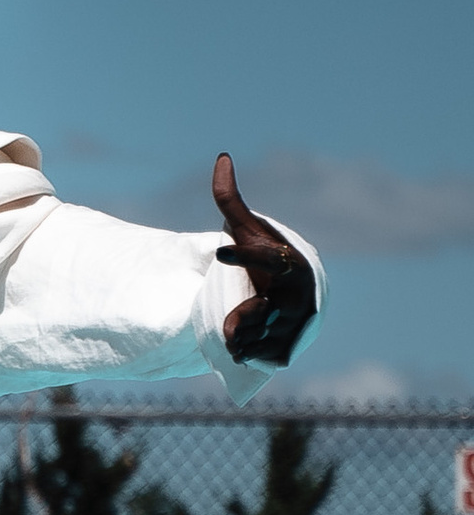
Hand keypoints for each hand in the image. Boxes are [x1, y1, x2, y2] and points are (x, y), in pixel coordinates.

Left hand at [213, 153, 314, 364]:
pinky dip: (249, 356)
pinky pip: (262, 357)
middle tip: (228, 326)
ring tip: (234, 335)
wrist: (292, 293)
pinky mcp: (291, 346)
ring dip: (242, 339)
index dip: (243, 255)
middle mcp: (296, 295)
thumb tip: (222, 157)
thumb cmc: (266, 255)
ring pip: (258, 338)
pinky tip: (244, 349)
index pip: (264, 258)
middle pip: (261, 310)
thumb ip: (230, 199)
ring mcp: (295, 324)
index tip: (218, 250)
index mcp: (287, 263)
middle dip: (244, 318)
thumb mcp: (248, 230)